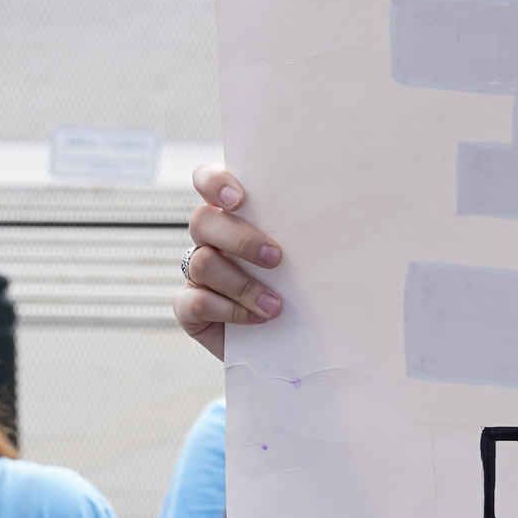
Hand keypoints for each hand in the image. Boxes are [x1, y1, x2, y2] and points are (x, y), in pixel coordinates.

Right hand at [175, 163, 283, 361]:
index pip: (206, 180)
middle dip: (240, 240)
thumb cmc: (299, 288)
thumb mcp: (300, 256)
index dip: (214, 183)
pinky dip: (229, 311)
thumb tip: (329, 220)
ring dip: (243, 285)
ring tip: (275, 306)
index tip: (237, 200)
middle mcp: (209, 239)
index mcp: (232, 215)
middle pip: (203, 221)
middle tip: (276, 259)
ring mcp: (194, 273)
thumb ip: (297, 234)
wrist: (290, 337)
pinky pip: (195, 302)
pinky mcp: (188, 307)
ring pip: (202, 263)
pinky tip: (257, 319)